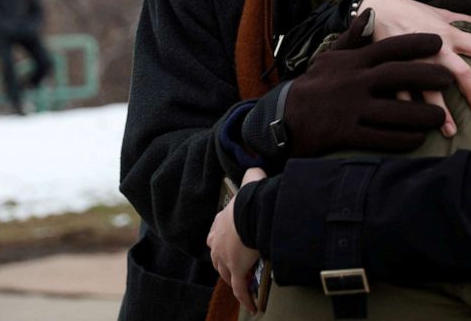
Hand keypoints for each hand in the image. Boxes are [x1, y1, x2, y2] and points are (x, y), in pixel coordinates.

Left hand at [207, 168, 266, 313]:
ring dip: (233, 280)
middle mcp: (219, 242)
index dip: (219, 241)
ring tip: (242, 286)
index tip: (223, 245)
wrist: (252, 212)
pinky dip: (246, 298)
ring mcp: (227, 258)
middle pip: (217, 258)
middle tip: (233, 268)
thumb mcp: (250, 180)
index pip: (214, 235)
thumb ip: (252, 173)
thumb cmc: (251, 197)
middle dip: (223, 264)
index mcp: (220, 223)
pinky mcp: (237, 271)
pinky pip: (241, 288)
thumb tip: (257, 166)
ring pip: (227, 274)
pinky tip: (252, 305)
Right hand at [285, 9, 450, 154]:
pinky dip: (403, 138)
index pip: (388, 47)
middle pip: (397, 75)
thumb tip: (369, 12)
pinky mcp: (346, 134)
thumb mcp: (331, 57)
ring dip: (422, 114)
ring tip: (442, 116)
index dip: (416, 43)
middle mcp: (353, 82)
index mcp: (352, 61)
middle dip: (427, 75)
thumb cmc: (314, 84)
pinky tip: (419, 138)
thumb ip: (353, 38)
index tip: (438, 41)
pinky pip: (382, 138)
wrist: (283, 117)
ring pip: (394, 111)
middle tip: (450, 78)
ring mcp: (350, 108)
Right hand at [359, 0, 470, 132]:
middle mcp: (437, 48)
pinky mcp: (395, 68)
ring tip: (451, 131)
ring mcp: (415, 60)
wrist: (377, 7)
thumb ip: (461, 20)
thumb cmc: (411, 10)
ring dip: (442, 112)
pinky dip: (410, 109)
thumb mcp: (439, 11)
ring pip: (432, 90)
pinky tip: (417, 126)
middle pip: (462, 73)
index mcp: (450, 33)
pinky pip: (403, 93)